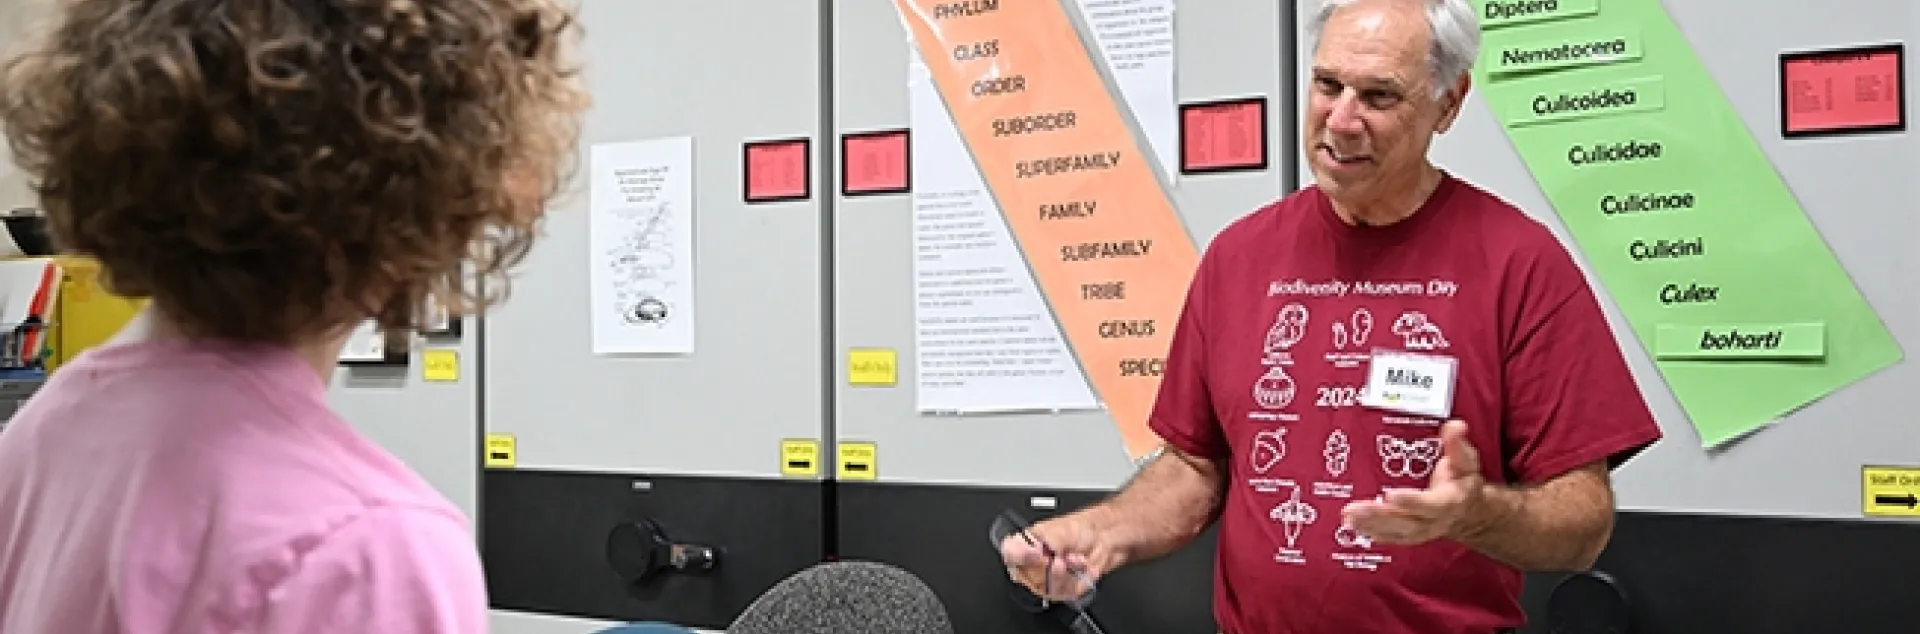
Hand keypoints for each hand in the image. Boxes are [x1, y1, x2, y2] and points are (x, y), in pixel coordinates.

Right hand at [998, 514, 1115, 602]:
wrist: (1106, 538)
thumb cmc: (1082, 528)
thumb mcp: (1059, 530)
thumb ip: (1041, 542)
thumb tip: (1029, 553)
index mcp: (1025, 544)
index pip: (1010, 554)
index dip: (1022, 556)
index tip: (1039, 554)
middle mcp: (1033, 563)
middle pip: (1029, 577)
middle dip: (1052, 568)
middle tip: (1062, 558)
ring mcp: (1047, 578)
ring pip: (1048, 589)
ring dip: (1068, 574)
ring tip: (1077, 560)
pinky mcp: (1063, 589)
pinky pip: (1066, 594)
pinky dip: (1079, 581)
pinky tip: (1084, 568)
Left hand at [1341, 420, 1486, 545]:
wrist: (1468, 512)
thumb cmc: (1463, 483)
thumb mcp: (1466, 462)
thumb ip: (1457, 445)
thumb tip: (1455, 426)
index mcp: (1448, 503)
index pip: (1428, 505)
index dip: (1410, 501)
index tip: (1390, 495)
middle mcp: (1433, 521)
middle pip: (1405, 522)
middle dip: (1379, 517)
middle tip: (1355, 509)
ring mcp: (1420, 530)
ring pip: (1394, 531)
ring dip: (1370, 525)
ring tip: (1348, 516)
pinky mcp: (1409, 534)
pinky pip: (1389, 536)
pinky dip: (1371, 532)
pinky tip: (1353, 525)